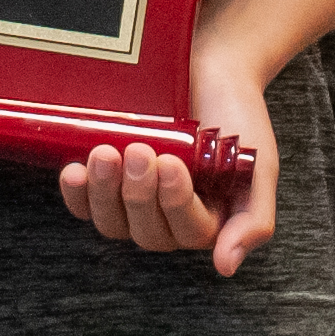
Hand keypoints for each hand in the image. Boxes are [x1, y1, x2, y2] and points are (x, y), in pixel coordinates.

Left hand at [58, 38, 280, 277]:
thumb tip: (225, 266)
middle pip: (147, 232)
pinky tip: (74, 171)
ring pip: (113, 223)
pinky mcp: (108, 182)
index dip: (175, 203)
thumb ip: (254, 219)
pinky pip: (84, 204)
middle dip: (139, 194)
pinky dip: (77, 193)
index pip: (189, 231)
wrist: (209, 68)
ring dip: (104, 194)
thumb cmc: (237, 115)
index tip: (171, 163)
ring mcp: (135, 201)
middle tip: (139, 151)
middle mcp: (170, 218)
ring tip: (105, 154)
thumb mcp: (259, 166)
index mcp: (210, 220)